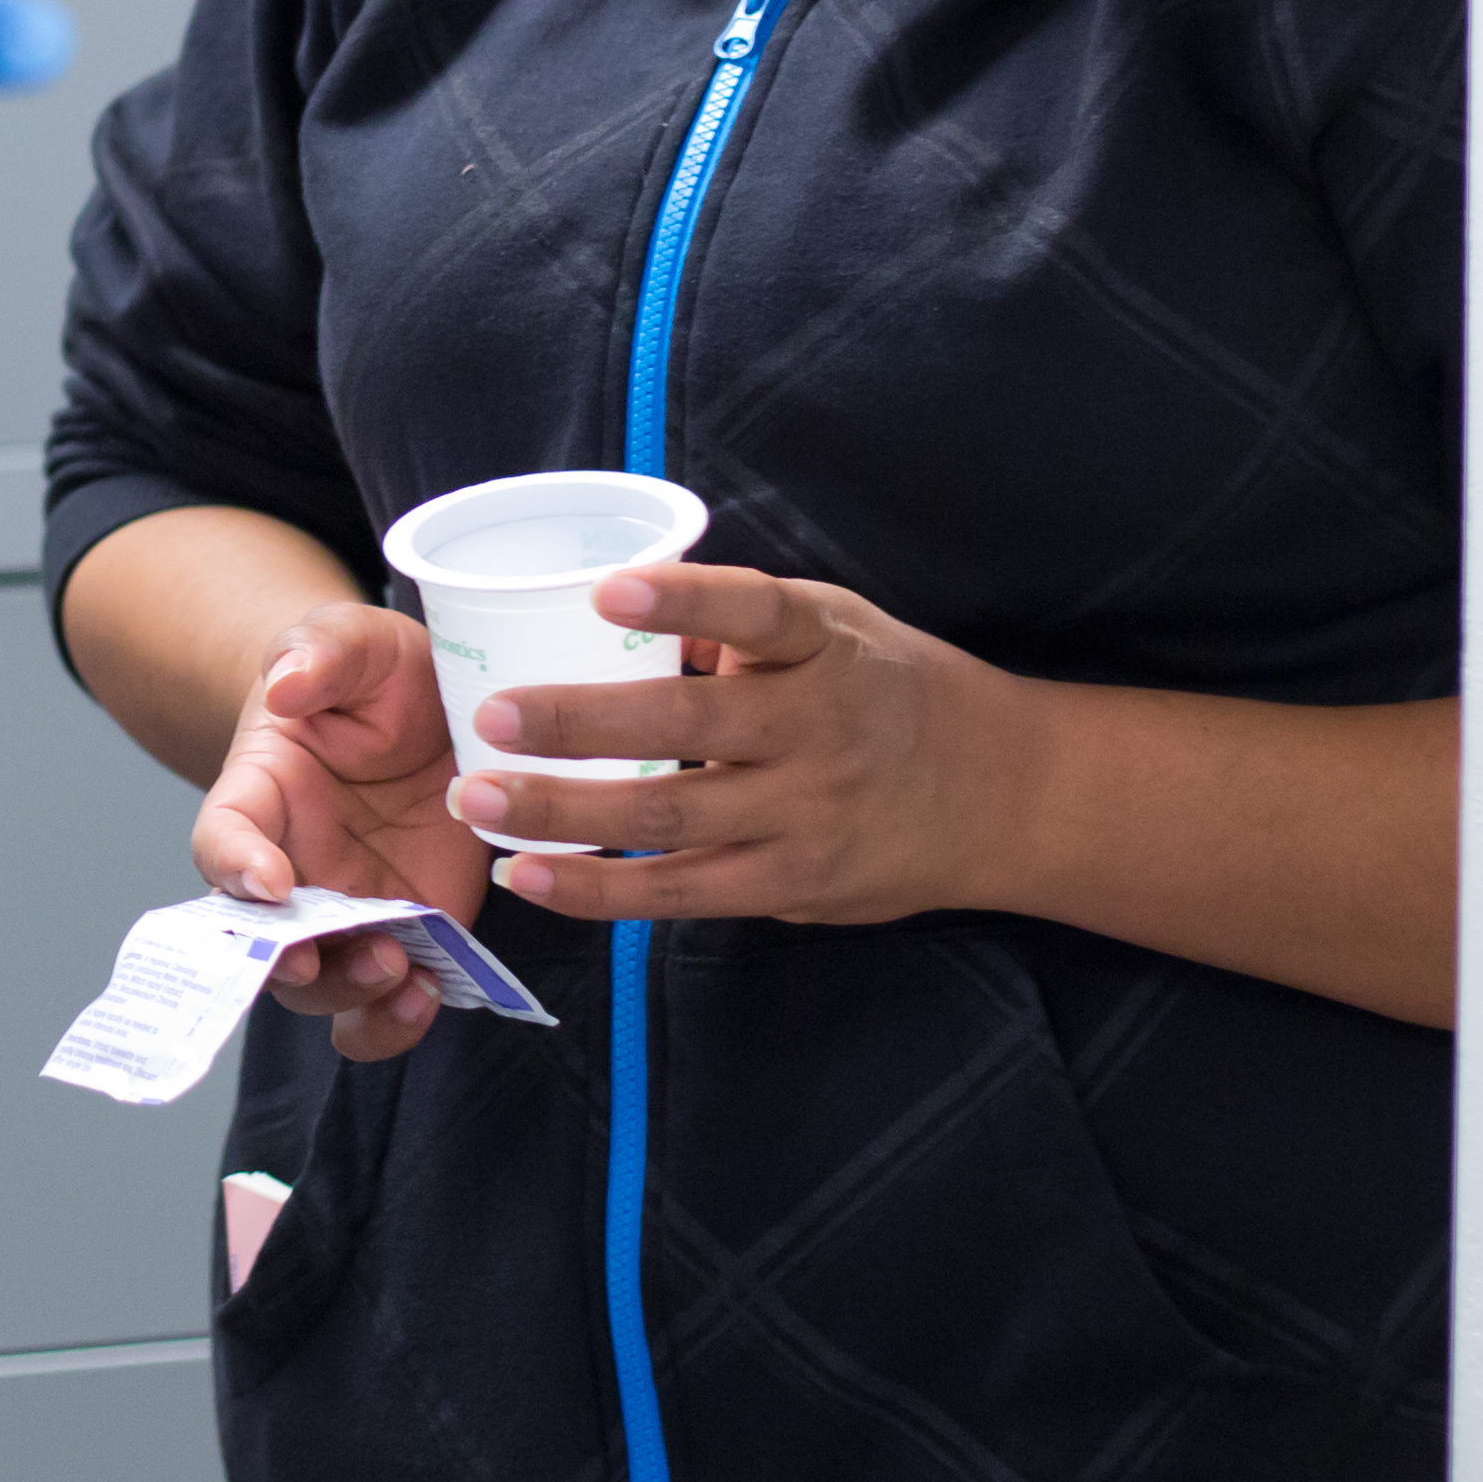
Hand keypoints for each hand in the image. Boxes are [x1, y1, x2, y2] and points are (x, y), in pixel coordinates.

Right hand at [183, 602, 484, 1060]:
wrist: (436, 715)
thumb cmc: (379, 678)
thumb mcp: (360, 642)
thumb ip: (322, 650)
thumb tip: (285, 686)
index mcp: (261, 796)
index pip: (222, 840)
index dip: (235, 867)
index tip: (271, 881)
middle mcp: (293, 868)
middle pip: (261, 942)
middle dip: (286, 963)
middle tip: (320, 957)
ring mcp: (351, 910)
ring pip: (322, 987)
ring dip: (348, 993)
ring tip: (398, 970)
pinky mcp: (412, 937)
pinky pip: (386, 1005)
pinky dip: (395, 1020)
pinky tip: (428, 995)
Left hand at [448, 564, 1035, 931]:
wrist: (1004, 794)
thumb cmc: (890, 692)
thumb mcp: (836, 630)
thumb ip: (741, 625)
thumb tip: (617, 611)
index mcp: (827, 646)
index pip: (758, 612)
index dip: (685, 600)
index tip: (606, 590)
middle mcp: (819, 730)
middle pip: (690, 726)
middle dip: (581, 723)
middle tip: (492, 715)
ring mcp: (807, 815)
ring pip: (671, 817)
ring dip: (564, 813)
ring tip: (478, 801)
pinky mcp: (794, 884)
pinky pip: (683, 892)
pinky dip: (601, 888)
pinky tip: (532, 875)